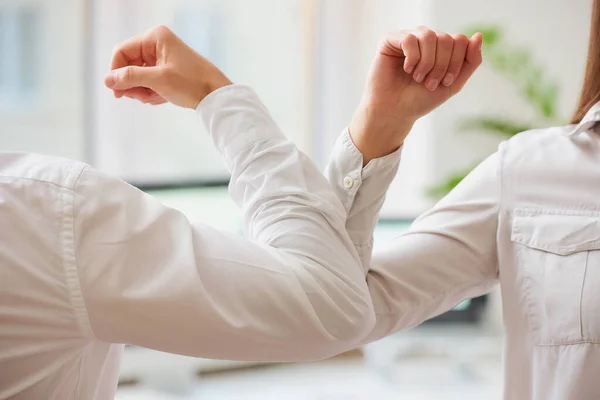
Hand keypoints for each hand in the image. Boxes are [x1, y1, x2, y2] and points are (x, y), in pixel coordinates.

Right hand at [104, 25, 231, 108]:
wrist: (216, 94)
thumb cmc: (192, 83)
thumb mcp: (158, 80)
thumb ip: (131, 78)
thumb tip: (107, 79)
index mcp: (155, 37)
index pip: (122, 52)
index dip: (116, 72)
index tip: (117, 92)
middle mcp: (157, 44)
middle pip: (129, 64)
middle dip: (133, 84)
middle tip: (141, 97)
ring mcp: (162, 57)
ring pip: (138, 75)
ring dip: (142, 90)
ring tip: (155, 98)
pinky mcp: (166, 69)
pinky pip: (149, 81)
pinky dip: (151, 91)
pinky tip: (161, 98)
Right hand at [349, 27, 482, 163]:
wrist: (394, 112)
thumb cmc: (420, 99)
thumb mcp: (453, 84)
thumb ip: (470, 61)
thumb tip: (478, 35)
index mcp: (440, 48)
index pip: (459, 40)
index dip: (455, 62)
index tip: (445, 83)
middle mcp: (425, 39)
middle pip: (446, 38)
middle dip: (441, 65)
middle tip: (429, 83)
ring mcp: (408, 38)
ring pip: (429, 36)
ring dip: (426, 63)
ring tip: (418, 78)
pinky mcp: (390, 41)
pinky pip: (409, 39)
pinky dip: (411, 58)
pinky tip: (406, 69)